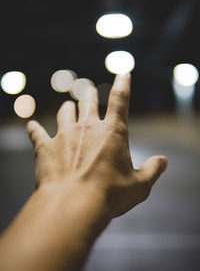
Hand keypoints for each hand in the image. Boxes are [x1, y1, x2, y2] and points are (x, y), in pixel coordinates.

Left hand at [27, 73, 166, 218]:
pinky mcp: (45, 147)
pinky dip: (34, 129)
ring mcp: (64, 135)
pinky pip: (36, 133)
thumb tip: (163, 161)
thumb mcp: (139, 186)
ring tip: (67, 105)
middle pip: (88, 101)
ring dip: (67, 108)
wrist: (73, 205)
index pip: (120, 100)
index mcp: (112, 132)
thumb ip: (152, 171)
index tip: (123, 72)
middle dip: (89, 95)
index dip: (123, 84)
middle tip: (89, 91)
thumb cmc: (110, 196)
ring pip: (64, 112)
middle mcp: (88, 127)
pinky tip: (30, 125)